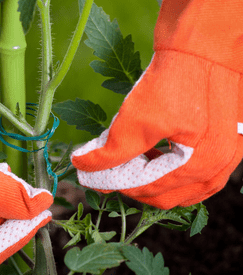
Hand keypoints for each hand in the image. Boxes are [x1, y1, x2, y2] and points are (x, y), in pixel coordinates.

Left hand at [71, 0, 242, 209]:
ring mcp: (225, 157)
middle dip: (129, 185)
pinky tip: (150, 158)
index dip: (112, 183)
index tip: (88, 177)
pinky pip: (192, 177)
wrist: (202, 45)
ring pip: (178, 190)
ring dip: (148, 181)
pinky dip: (167, 174)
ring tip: (125, 164)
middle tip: (105, 172)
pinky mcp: (223, 145)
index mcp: (203, 162)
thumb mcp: (138, 117)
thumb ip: (111, 151)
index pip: (146, 187)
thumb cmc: (175, 77)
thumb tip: (83, 167)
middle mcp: (219, 166)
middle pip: (163, 195)